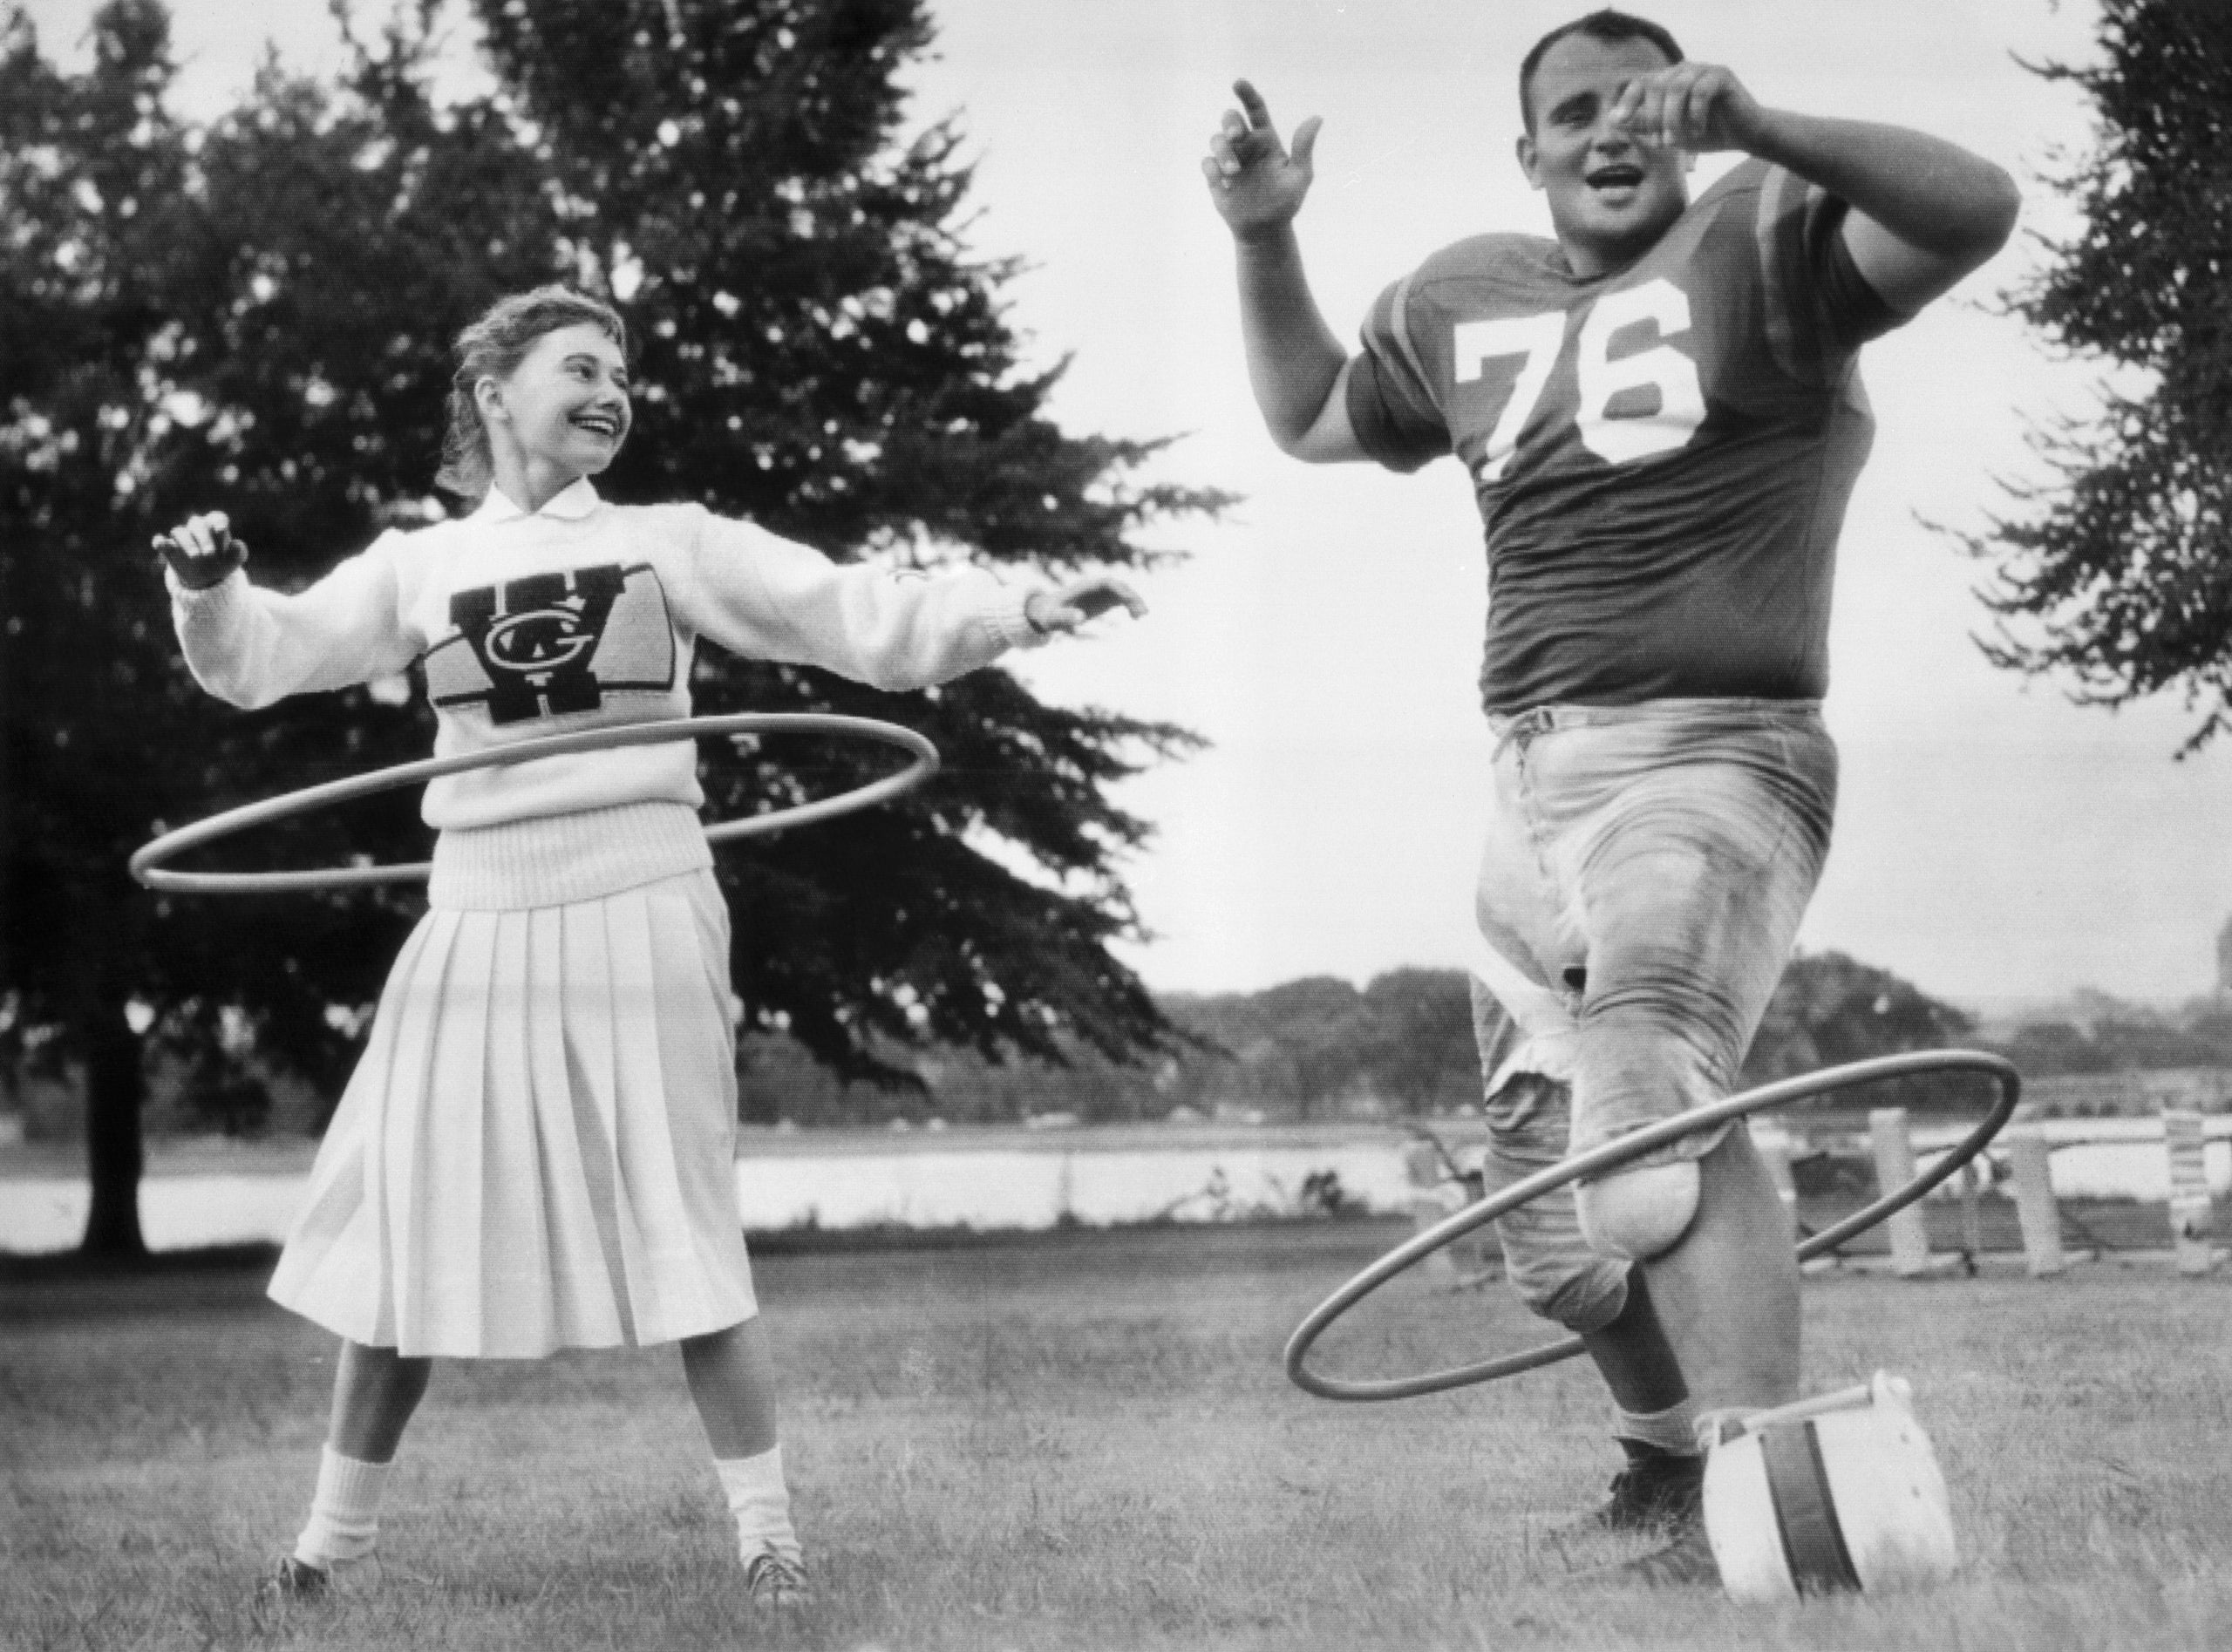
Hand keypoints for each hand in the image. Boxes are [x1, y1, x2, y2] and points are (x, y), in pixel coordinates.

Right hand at [154, 511, 246, 590]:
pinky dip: (160, 542)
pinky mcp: (169, 549)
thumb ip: (239, 552)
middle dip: (204, 537)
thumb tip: (237, 544)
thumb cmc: (222, 564)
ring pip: (179, 531)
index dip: (218, 521)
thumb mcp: (234, 561)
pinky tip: (161, 545)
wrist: (207, 580)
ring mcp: (182, 538)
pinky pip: (160, 541)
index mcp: (215, 527)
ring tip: (197, 557)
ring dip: (187, 543)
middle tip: (210, 554)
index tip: (221, 530)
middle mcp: (198, 529)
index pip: (216, 517)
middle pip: (197, 523)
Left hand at [1025, 576, 1146, 635]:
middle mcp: (1095, 587)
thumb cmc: (1049, 615)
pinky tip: (1136, 618)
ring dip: (1134, 602)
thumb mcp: (1054, 618)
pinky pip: (1122, 600)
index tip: (1130, 600)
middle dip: (1131, 596)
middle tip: (1142, 613)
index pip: (1107, 583)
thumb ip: (1065, 617)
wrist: (1047, 612)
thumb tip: (1081, 618)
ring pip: (1123, 593)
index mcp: (1084, 588)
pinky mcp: (1104, 601)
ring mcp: (1101, 594)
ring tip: (1142, 616)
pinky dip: (1131, 607)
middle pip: (1118, 586)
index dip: (1120, 589)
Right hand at [1201, 80, 1322, 240]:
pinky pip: (1207, 163)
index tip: (1238, 83)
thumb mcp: (1300, 176)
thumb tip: (1317, 118)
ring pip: (1216, 140)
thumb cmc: (1286, 201)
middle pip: (1231, 120)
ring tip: (1234, 172)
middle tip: (1236, 136)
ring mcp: (1229, 161)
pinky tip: (1222, 180)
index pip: (1255, 110)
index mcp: (1265, 140)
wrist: (1266, 230)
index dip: (1247, 94)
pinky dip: (1212, 167)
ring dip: (1223, 151)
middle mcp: (1246, 146)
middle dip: (1230, 123)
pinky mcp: (1216, 178)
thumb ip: (1304, 147)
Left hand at [1607, 62, 1764, 154]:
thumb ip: (1642, 124)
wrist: (1742, 135)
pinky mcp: (1722, 75)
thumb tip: (1612, 120)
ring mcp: (1703, 69)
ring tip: (1675, 142)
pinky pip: (1701, 90)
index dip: (1628, 101)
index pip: (1641, 82)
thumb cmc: (1704, 132)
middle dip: (1653, 118)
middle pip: (1657, 85)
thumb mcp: (1667, 132)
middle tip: (1660, 145)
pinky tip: (1698, 132)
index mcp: (1668, 80)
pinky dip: (1694, 115)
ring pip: (1677, 86)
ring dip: (1671, 118)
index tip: (1617, 122)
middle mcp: (1683, 70)